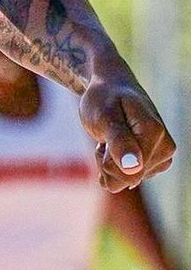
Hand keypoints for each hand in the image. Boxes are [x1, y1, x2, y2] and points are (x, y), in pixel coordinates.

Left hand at [79, 73, 174, 192]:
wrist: (110, 89)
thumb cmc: (104, 98)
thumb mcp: (104, 114)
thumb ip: (118, 140)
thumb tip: (133, 168)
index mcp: (155, 133)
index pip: (128, 172)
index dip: (105, 158)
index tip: (105, 132)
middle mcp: (165, 148)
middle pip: (127, 179)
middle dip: (106, 161)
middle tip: (106, 134)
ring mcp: (162, 158)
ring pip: (125, 181)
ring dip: (109, 162)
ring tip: (112, 137)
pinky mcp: (155, 164)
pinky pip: (127, 179)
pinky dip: (115, 165)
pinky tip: (116, 146)